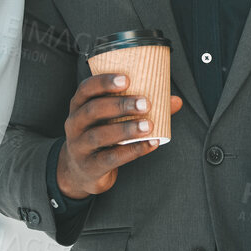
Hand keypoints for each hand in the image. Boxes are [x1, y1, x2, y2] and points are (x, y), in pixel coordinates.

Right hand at [55, 74, 183, 198]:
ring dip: (126, 129)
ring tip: (148, 125)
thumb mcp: (112, 119)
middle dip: (120, 105)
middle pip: (93, 110)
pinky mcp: (89, 166)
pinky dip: (132, 151)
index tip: (127, 79)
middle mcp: (74, 123)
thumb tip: (175, 101)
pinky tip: (151, 144)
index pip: (86, 88)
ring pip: (99, 135)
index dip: (104, 82)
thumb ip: (141, 108)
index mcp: (79, 105)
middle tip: (145, 103)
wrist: (82, 171)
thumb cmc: (102, 134)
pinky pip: (110, 158)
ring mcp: (79, 146)